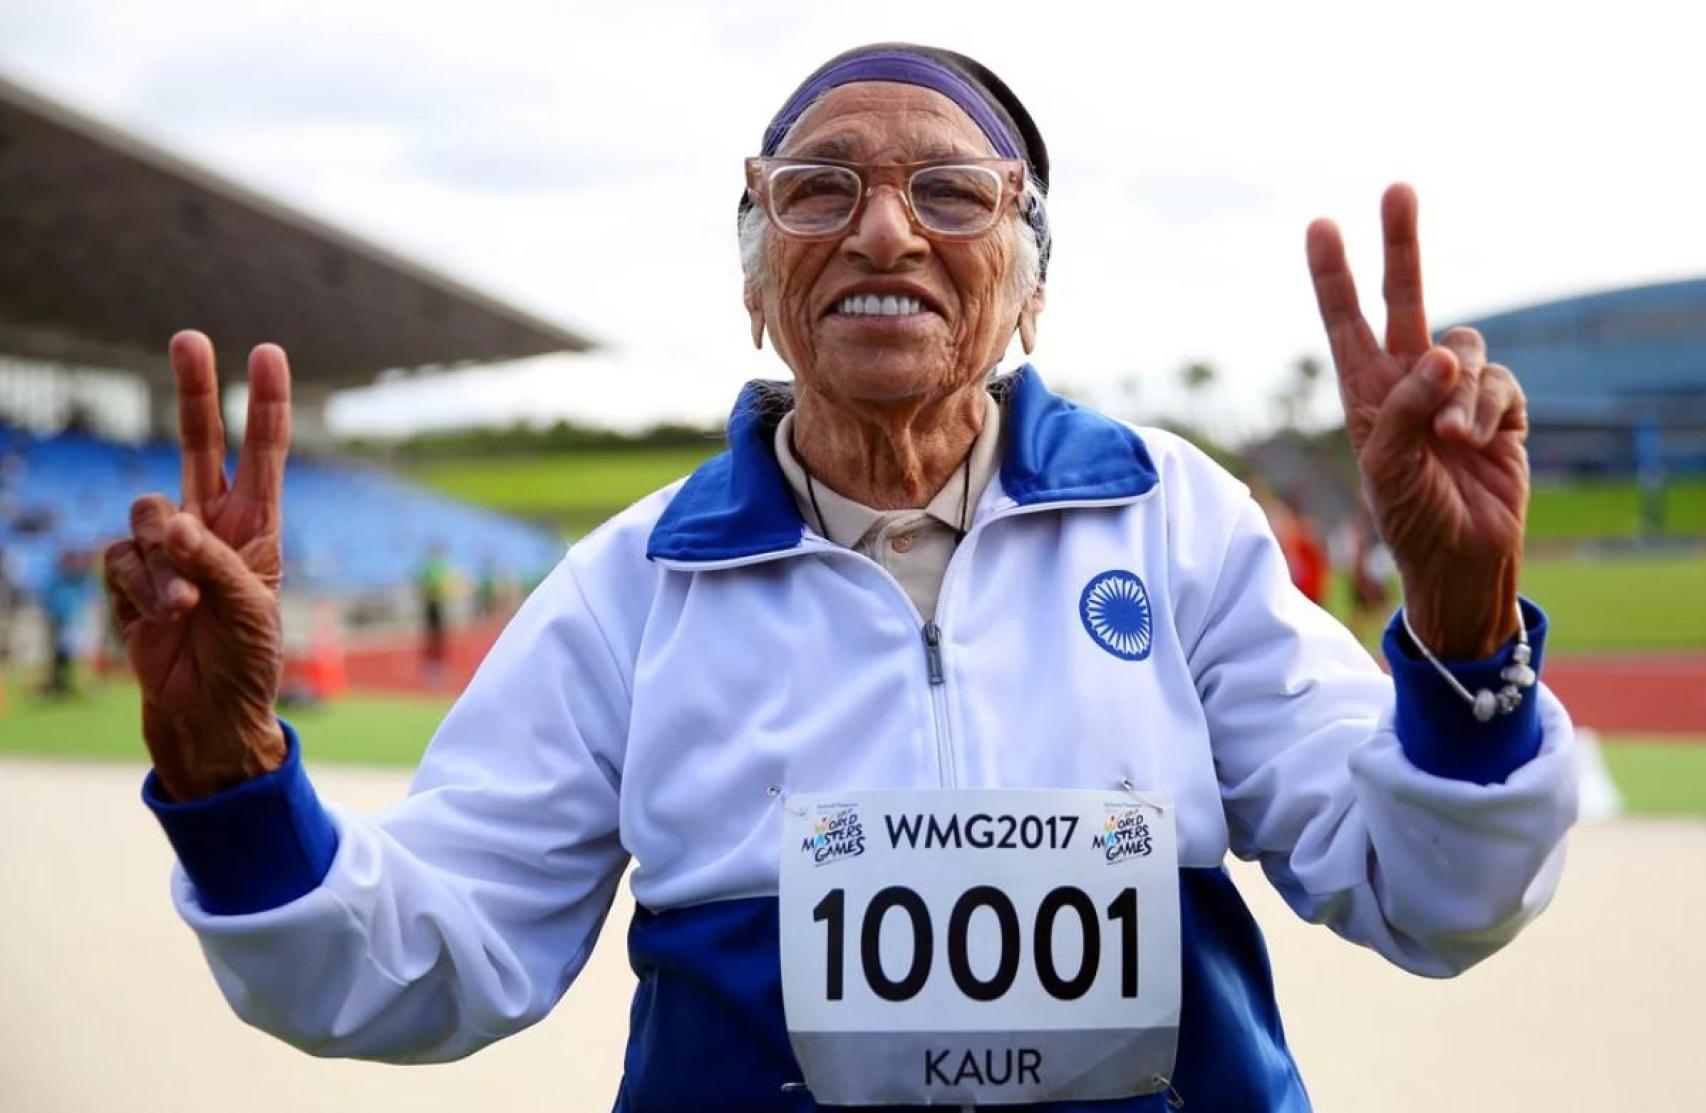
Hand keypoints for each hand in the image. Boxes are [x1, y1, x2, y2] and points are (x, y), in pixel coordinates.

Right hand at [103, 331, 291, 799]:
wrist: (206, 714)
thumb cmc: (246, 660)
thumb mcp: (248, 608)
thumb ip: (211, 560)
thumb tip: (170, 522)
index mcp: (257, 526)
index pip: (262, 452)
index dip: (265, 403)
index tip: (268, 352)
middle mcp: (211, 525)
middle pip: (196, 443)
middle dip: (195, 391)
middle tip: (190, 337)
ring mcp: (167, 549)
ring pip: (146, 513)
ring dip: (162, 562)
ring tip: (184, 609)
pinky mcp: (130, 577)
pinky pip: (121, 560)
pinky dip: (139, 589)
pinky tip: (157, 620)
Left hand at [1306, 185, 1526, 658]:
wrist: (1460, 560)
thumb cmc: (1410, 519)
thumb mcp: (1386, 468)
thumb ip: (1403, 410)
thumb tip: (1441, 357)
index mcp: (1365, 393)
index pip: (1345, 323)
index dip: (1333, 276)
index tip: (1320, 225)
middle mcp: (1408, 381)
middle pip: (1406, 299)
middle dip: (1401, 246)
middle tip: (1397, 189)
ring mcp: (1456, 393)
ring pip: (1463, 347)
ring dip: (1461, 393)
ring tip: (1453, 442)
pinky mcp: (1501, 408)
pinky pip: (1501, 384)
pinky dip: (1491, 413)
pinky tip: (1482, 445)